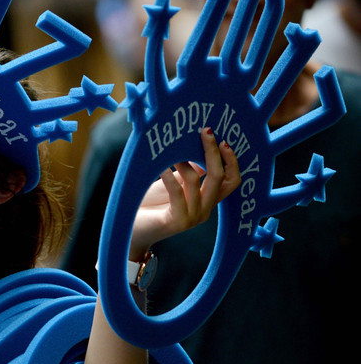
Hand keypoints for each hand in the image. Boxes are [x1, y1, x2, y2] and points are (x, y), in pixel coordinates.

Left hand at [129, 128, 239, 258]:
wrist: (130, 231)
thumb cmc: (150, 205)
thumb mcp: (173, 183)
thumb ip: (190, 171)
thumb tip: (200, 147)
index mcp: (207, 200)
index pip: (232, 181)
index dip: (231, 161)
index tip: (222, 140)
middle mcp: (204, 210)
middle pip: (220, 178)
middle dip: (214, 153)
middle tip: (206, 132)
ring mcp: (193, 217)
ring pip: (196, 182)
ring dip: (183, 161)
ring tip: (170, 149)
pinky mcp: (177, 222)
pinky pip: (177, 192)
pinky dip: (168, 175)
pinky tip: (160, 165)